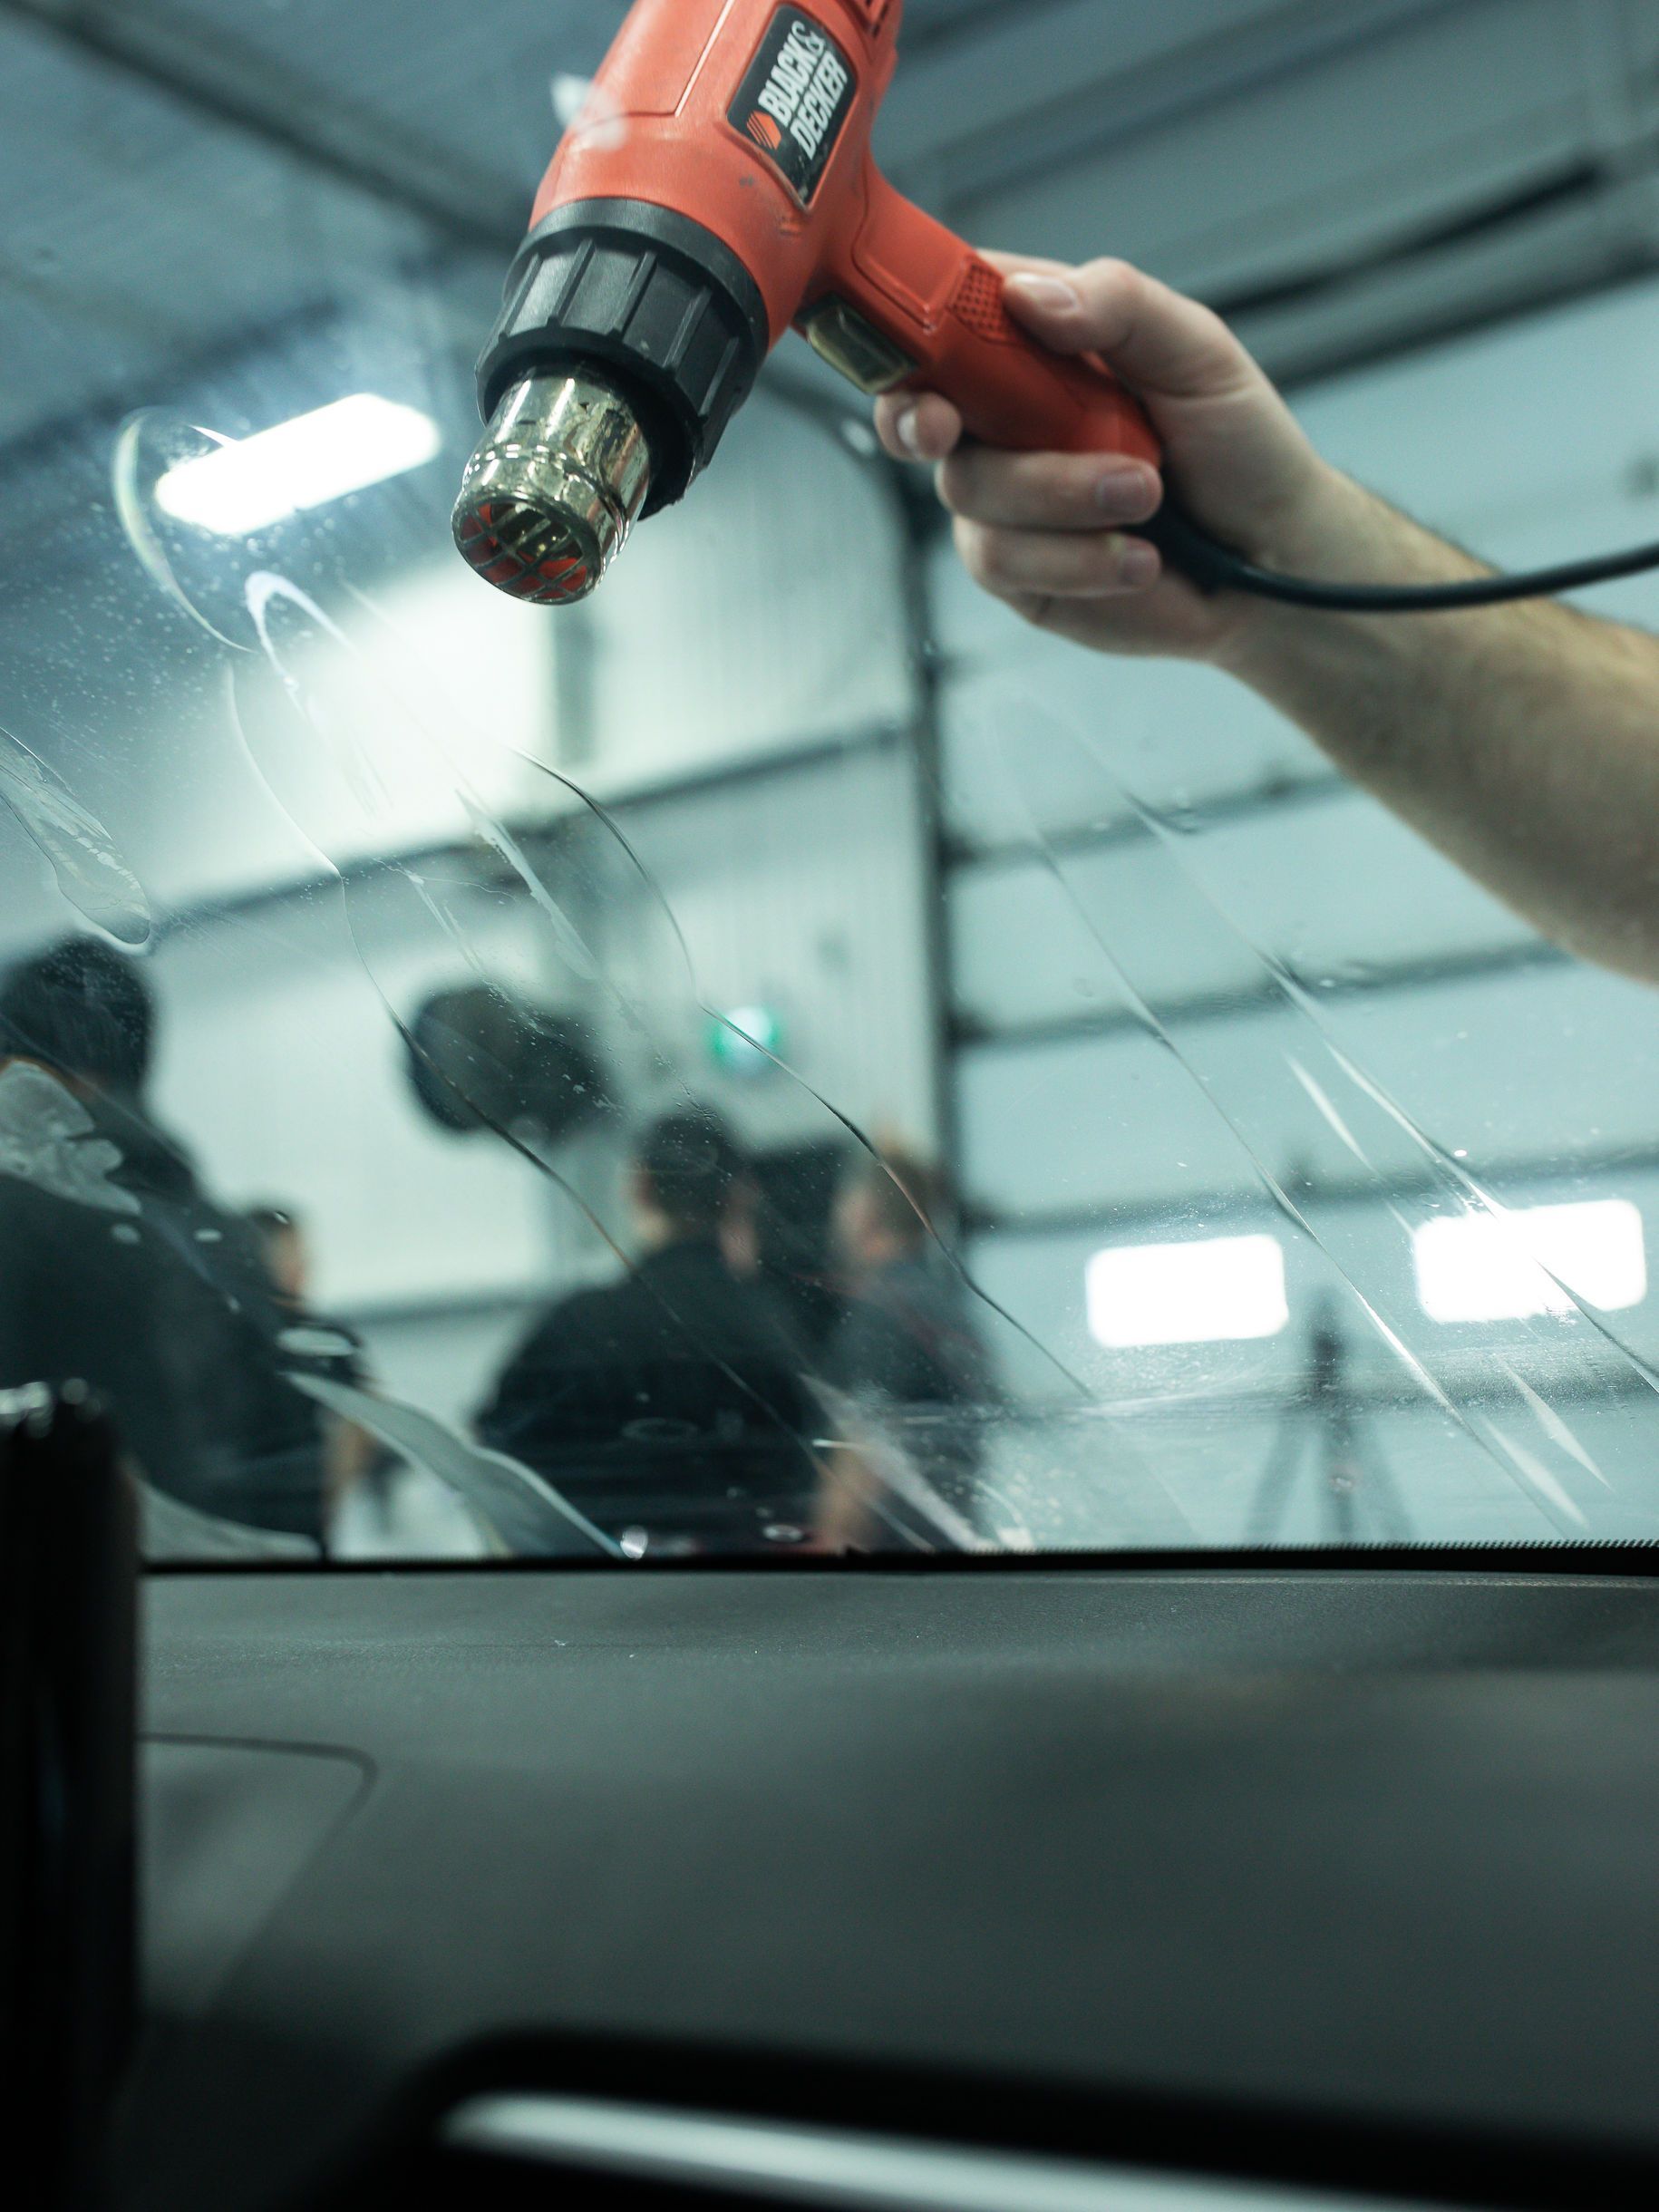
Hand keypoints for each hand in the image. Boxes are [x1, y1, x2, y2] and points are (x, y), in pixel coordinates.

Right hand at [874, 254, 1347, 662]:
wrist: (1269, 557)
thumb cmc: (1237, 444)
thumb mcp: (1196, 349)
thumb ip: (1118, 305)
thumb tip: (1028, 297)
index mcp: (1036, 344)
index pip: (947, 315)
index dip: (911, 322)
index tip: (919, 339)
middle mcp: (1005, 419)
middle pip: (919, 410)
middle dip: (923, 420)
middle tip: (949, 427)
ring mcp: (1006, 498)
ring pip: (971, 491)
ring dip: (1061, 494)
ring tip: (1147, 495)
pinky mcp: (1018, 572)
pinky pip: (1004, 561)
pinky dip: (1077, 558)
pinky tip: (1137, 556)